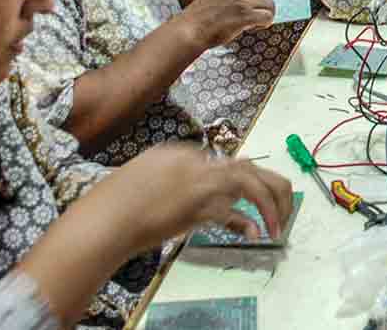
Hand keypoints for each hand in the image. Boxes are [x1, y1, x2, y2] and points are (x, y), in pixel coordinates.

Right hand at [92, 144, 293, 251]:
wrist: (104, 218)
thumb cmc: (117, 205)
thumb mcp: (148, 179)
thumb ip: (177, 181)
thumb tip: (205, 194)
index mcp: (181, 153)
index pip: (226, 164)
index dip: (247, 184)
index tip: (255, 202)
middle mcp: (196, 162)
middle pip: (249, 168)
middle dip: (273, 188)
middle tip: (282, 210)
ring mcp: (199, 181)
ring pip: (251, 182)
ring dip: (270, 204)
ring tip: (277, 226)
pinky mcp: (198, 204)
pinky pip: (235, 211)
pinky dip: (249, 222)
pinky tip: (255, 234)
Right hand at [182, 0, 274, 48]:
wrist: (191, 29)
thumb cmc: (200, 18)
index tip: (258, 5)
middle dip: (265, 5)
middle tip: (259, 16)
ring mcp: (243, 1)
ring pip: (270, 5)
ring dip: (266, 15)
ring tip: (257, 22)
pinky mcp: (246, 15)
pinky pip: (267, 16)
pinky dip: (265, 23)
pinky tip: (256, 27)